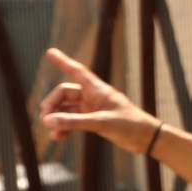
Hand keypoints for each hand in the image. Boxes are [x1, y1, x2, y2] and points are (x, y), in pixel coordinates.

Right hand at [38, 47, 158, 153]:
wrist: (146, 139)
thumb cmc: (130, 125)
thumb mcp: (101, 123)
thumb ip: (74, 122)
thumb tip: (48, 121)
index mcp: (97, 89)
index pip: (76, 71)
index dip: (63, 62)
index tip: (50, 52)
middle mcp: (93, 97)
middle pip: (64, 94)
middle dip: (52, 104)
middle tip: (45, 119)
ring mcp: (92, 109)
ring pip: (66, 109)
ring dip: (57, 118)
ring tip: (51, 131)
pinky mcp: (94, 122)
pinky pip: (73, 121)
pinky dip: (64, 127)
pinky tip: (58, 137)